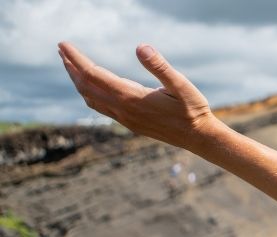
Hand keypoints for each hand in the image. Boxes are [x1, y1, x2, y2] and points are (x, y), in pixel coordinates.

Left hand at [58, 42, 222, 149]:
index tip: (63, 44)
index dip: (76, 59)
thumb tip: (140, 47)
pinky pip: (100, 107)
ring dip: (78, 81)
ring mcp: (125, 118)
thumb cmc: (193, 109)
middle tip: (62, 50)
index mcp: (131, 98)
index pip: (93, 75)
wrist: (198, 137)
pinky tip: (91, 87)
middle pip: (86, 87)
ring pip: (90, 98)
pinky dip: (89, 93)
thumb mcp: (181, 84)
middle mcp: (123, 110)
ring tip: (71, 66)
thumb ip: (160, 66)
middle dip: (71, 68)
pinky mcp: (129, 123)